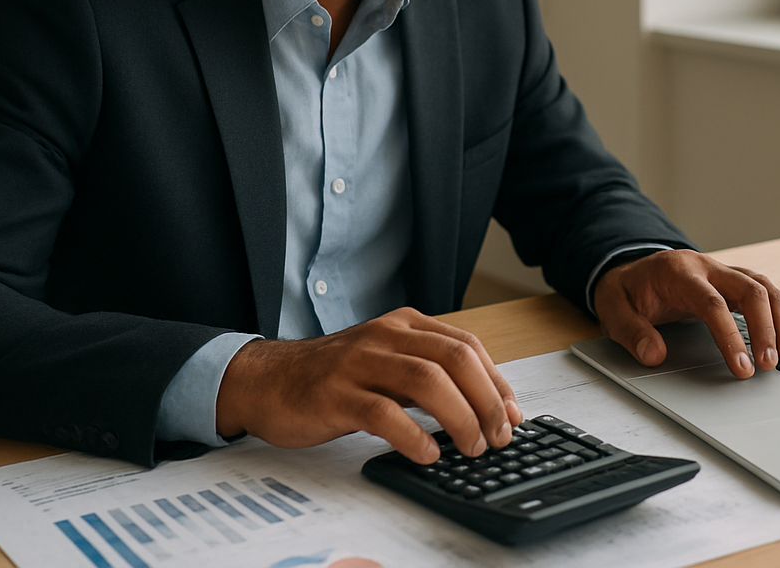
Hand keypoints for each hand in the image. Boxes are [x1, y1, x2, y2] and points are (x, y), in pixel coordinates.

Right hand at [213, 307, 521, 463]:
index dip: (496, 382)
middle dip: (486, 400)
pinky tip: (427, 454)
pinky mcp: (336, 394)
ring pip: (427, 381)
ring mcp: (359, 362)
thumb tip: (485, 406)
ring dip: (460, 418)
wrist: (267, 380)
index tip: (512, 415)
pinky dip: (414, 436)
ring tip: (471, 447)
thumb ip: (429, 375)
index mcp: (404, 325)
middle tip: (497, 436)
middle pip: (455, 358)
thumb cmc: (333, 377)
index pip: (467, 345)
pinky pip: (384, 414)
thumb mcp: (386, 363)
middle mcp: (386, 336)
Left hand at [593, 249, 779, 377]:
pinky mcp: (730, 282)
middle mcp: (706, 267)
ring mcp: (721, 272)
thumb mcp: (613, 310)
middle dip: (765, 329)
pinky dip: (778, 312)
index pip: (712, 304)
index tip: (742, 367)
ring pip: (763, 287)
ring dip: (778, 320)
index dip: (731, 336)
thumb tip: (654, 356)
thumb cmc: (625, 291)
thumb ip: (632, 332)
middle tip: (768, 365)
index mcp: (678, 272)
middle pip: (749, 290)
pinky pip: (763, 290)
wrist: (630, 271)